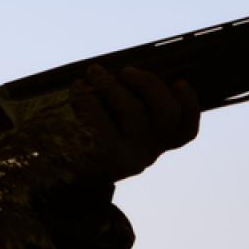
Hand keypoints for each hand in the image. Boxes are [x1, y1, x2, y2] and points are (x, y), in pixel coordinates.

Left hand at [63, 64, 200, 183]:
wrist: (59, 178)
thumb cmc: (89, 138)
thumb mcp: (115, 125)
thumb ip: (129, 103)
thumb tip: (124, 71)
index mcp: (156, 144)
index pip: (186, 131)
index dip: (189, 104)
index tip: (178, 81)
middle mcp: (148, 153)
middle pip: (167, 112)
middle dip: (148, 83)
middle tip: (125, 70)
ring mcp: (128, 157)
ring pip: (134, 111)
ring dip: (112, 84)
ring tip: (93, 72)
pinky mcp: (102, 157)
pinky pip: (101, 119)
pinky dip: (87, 98)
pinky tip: (77, 87)